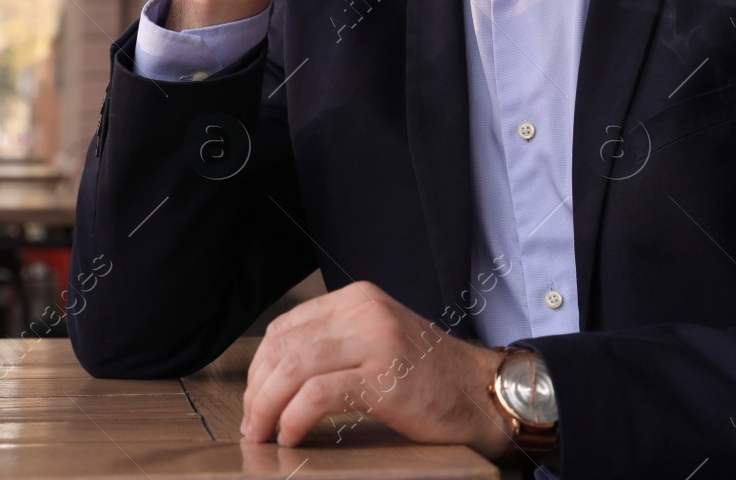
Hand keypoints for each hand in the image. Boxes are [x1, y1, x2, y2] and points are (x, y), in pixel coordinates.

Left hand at [239, 280, 515, 457]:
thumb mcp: (379, 343)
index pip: (286, 327)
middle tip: (252, 424)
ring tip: (262, 433)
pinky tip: (291, 435)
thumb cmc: (431, 379)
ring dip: (267, 407)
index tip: (254, 401)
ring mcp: (375, 339)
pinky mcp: (384, 375)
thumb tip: (277, 379)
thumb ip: (337, 347)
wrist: (484, 393)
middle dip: (257, 391)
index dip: (259, 368)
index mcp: (358, 299)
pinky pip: (317, 394)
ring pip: (294, 367)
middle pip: (283, 347)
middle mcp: (364, 310)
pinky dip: (294, 417)